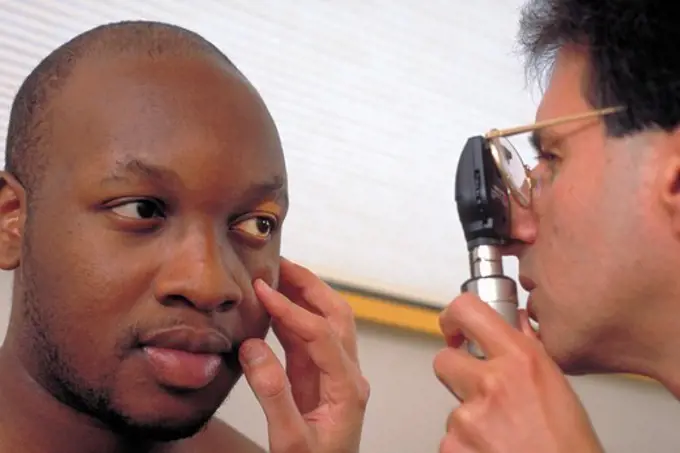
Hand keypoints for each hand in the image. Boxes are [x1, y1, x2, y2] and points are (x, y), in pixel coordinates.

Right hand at [238, 258, 368, 452]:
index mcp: (348, 388)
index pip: (322, 334)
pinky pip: (306, 339)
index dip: (292, 309)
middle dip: (309, 285)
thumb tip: (252, 348)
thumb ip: (272, 395)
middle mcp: (347, 374)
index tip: (263, 290)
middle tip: (278, 263)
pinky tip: (270, 307)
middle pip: (336, 315)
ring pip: (324, 322)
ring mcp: (334, 374)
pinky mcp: (317, 378)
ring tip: (272, 275)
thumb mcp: (290, 441)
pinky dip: (289, 318)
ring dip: (301, 296)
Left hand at [433, 293, 603, 452]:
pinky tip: (493, 452)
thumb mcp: (557, 387)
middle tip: (481, 394)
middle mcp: (492, 382)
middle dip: (457, 374)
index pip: (467, 311)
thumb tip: (514, 324)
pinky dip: (466, 447)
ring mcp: (469, 417)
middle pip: (444, 360)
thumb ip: (528, 351)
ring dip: (470, 420)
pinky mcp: (453, 446)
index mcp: (521, 361)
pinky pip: (450, 439)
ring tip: (503, 437)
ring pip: (452, 407)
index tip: (453, 326)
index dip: (452, 317)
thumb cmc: (570, 449)